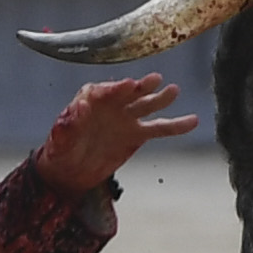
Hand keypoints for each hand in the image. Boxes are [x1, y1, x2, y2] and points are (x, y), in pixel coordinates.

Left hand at [34, 73, 198, 197]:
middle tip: (153, 80)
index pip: (105, 90)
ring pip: (147, 106)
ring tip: (173, 91)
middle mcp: (112, 104)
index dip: (117, 88)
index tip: (129, 85)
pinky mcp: (137, 135)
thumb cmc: (61, 151)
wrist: (69, 172)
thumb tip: (79, 107)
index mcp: (90, 98)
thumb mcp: (60, 139)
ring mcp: (127, 118)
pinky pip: (159, 129)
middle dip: (141, 86)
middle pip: (129, 92)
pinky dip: (176, 126)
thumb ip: (69, 123)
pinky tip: (192, 121)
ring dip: (160, 98)